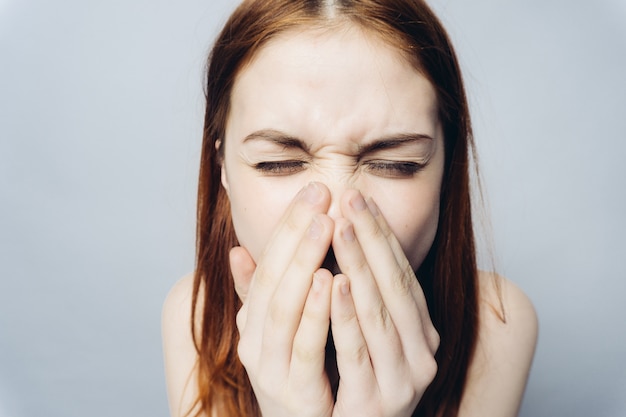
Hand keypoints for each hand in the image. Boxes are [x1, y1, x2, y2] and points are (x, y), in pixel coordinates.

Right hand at [230, 182, 335, 416]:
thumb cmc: (297, 376)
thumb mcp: (275, 332)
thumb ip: (260, 294)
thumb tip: (238, 251)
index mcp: (253, 322)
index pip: (266, 264)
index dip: (288, 226)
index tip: (314, 190)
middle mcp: (254, 342)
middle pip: (273, 278)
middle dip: (297, 234)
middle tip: (322, 194)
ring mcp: (271, 368)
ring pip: (283, 308)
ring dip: (303, 263)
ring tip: (326, 225)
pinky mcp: (294, 392)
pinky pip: (305, 348)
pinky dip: (316, 313)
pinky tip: (331, 280)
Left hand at [329, 190, 439, 416]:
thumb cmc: (349, 383)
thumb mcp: (352, 334)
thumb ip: (340, 295)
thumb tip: (316, 252)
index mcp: (418, 332)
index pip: (400, 275)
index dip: (381, 236)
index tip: (359, 200)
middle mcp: (420, 352)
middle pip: (395, 285)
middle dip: (371, 239)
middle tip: (350, 198)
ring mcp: (404, 379)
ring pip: (381, 313)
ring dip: (361, 267)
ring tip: (340, 228)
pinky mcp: (378, 403)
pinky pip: (361, 353)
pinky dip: (348, 316)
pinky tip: (335, 284)